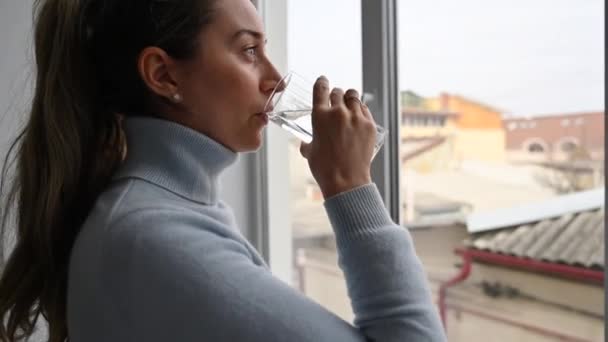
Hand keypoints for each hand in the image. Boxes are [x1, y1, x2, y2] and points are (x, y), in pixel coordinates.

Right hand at [300, 76, 376, 198]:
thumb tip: (307, 142)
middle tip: (336, 101)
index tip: (323, 81)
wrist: (346, 181)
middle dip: (336, 95)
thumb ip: (308, 140)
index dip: (322, 82)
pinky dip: (360, 111)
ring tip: (349, 106)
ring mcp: (356, 117)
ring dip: (350, 99)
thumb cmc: (324, 168)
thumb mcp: (309, 151)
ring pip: (354, 97)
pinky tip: (358, 118)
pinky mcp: (370, 125)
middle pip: (338, 92)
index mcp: (320, 115)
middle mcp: (338, 112)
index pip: (321, 88)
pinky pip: (365, 110)